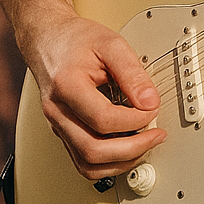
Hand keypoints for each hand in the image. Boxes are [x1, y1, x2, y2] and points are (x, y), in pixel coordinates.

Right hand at [24, 12, 165, 179]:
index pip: (102, 119)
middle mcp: (57, 111)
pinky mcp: (63, 132)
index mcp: (67, 85)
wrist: (48, 39)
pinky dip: (108, 162)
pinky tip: (126, 148)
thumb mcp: (111, 43)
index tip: (152, 110)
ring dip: (120, 162)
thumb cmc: (76, 39)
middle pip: (92, 150)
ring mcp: (57, 125)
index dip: (134, 120)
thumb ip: (132, 72)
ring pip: (86, 164)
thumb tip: (149, 101)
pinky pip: (83, 160)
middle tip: (155, 136)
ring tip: (144, 145)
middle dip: (132, 149)